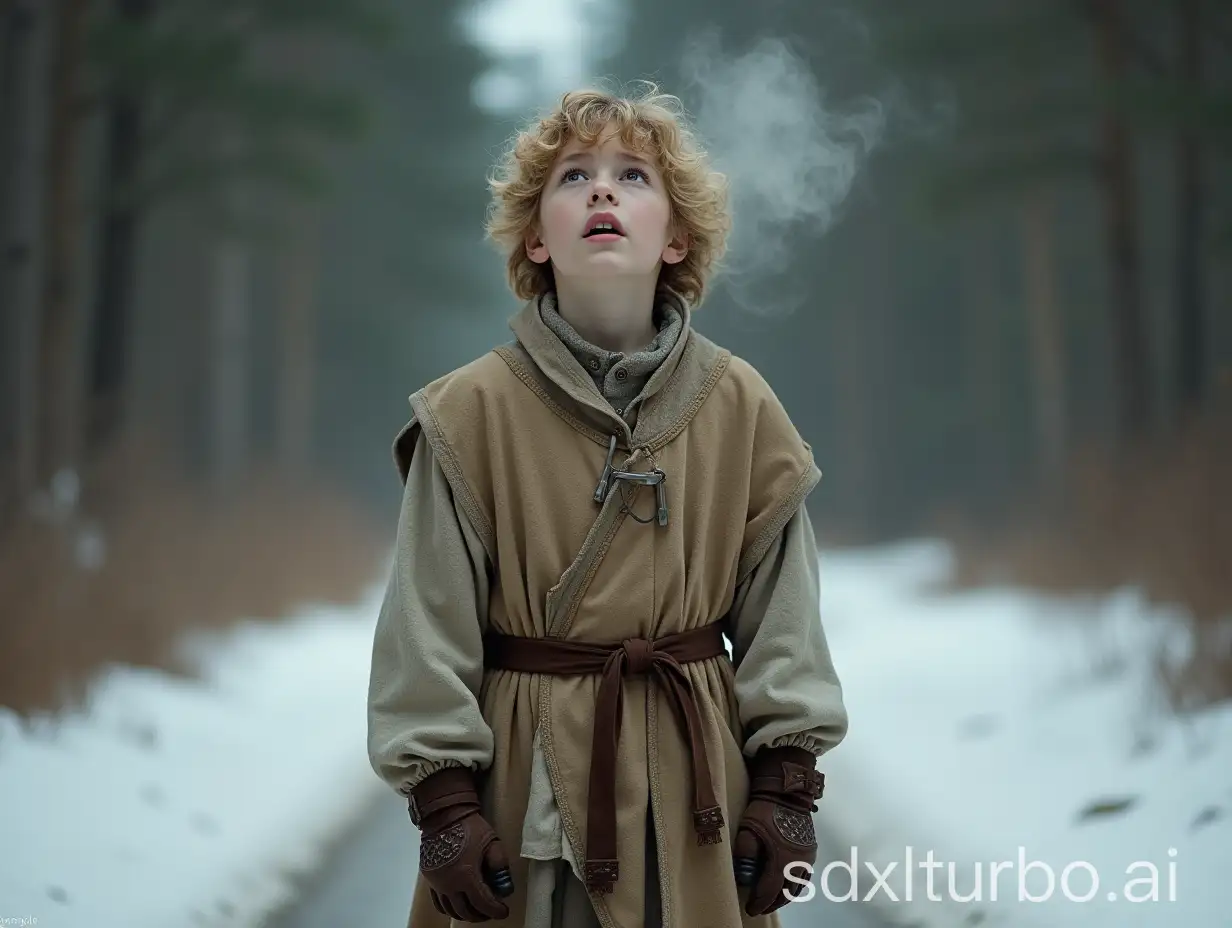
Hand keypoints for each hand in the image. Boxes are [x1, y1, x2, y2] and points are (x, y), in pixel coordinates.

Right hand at [408, 767, 513, 921]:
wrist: (443, 814)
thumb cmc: (470, 827)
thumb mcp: (492, 842)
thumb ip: (500, 866)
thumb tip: (505, 888)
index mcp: (466, 876)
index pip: (483, 903)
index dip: (495, 910)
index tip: (504, 911)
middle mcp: (449, 884)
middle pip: (466, 911)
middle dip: (481, 915)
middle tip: (491, 911)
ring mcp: (437, 883)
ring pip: (451, 910)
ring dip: (465, 914)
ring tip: (476, 910)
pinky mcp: (429, 878)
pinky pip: (438, 902)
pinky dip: (450, 908)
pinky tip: (458, 904)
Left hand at [732, 746, 823, 915]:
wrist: (787, 792)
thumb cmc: (765, 811)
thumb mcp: (748, 830)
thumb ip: (744, 855)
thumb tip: (743, 875)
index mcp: (781, 861)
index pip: (769, 891)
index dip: (759, 903)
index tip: (750, 909)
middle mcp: (797, 864)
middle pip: (786, 894)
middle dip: (772, 903)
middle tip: (760, 906)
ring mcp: (806, 858)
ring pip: (798, 887)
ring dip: (785, 895)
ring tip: (773, 896)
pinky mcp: (811, 850)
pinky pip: (804, 875)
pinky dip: (794, 883)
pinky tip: (786, 881)